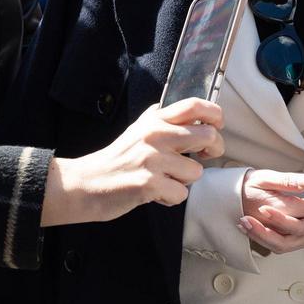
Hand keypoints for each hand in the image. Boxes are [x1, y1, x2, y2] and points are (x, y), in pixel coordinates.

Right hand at [43, 98, 223, 225]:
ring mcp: (152, 159)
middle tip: (204, 157)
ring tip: (165, 179)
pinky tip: (155, 193)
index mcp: (155, 119)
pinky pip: (181, 194)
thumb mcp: (138, 129)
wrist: (86, 183)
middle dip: (214, 149)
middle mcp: (155, 135)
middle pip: (207, 135)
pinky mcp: (149, 183)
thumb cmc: (117, 159)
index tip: (217, 126)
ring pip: (196, 171)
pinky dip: (171, 198)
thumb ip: (162, 120)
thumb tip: (192, 112)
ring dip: (185, 181)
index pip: (195, 105)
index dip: (215, 114)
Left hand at [237, 156, 303, 254]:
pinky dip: (268, 239)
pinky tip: (253, 228)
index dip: (282, 219)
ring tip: (241, 224)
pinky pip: (286, 244)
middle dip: (263, 232)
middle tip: (243, 218)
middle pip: (287, 241)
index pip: (302, 225)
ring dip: (262, 237)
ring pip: (284, 247)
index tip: (264, 206)